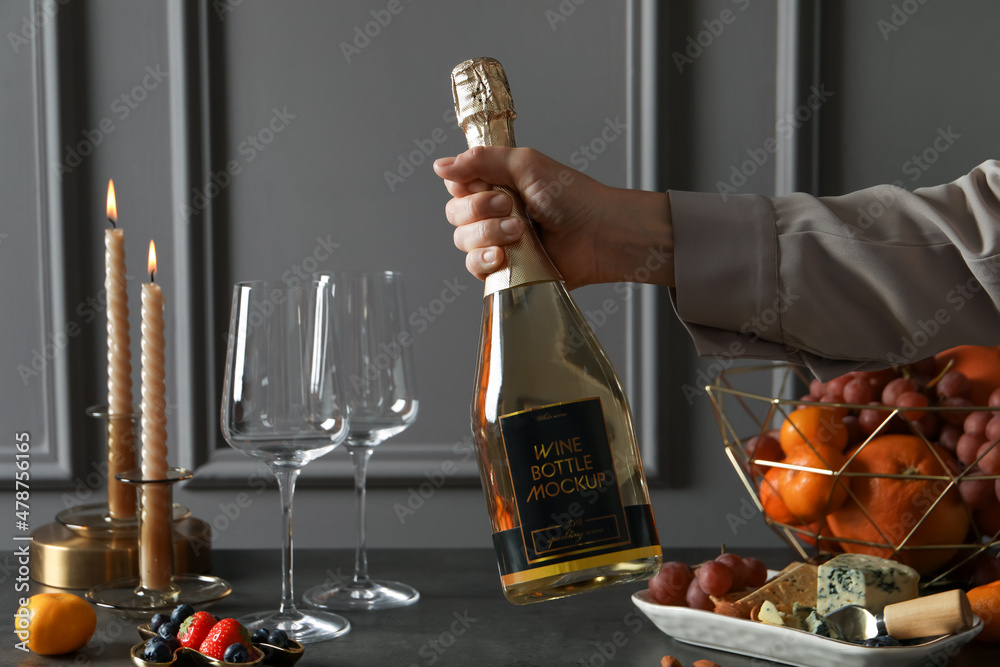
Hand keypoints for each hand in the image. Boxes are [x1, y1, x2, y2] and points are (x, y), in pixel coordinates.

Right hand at [433, 146, 673, 289]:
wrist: (600, 234)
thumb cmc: (573, 198)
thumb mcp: (526, 164)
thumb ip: (481, 160)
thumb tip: (440, 165)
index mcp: (497, 185)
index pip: (457, 186)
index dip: (465, 187)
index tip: (487, 185)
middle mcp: (493, 214)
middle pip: (454, 214)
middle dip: (479, 210)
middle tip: (510, 207)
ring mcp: (498, 243)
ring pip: (463, 241)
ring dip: (487, 234)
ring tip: (519, 231)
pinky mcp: (505, 271)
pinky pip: (475, 268)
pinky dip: (484, 260)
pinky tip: (503, 256)